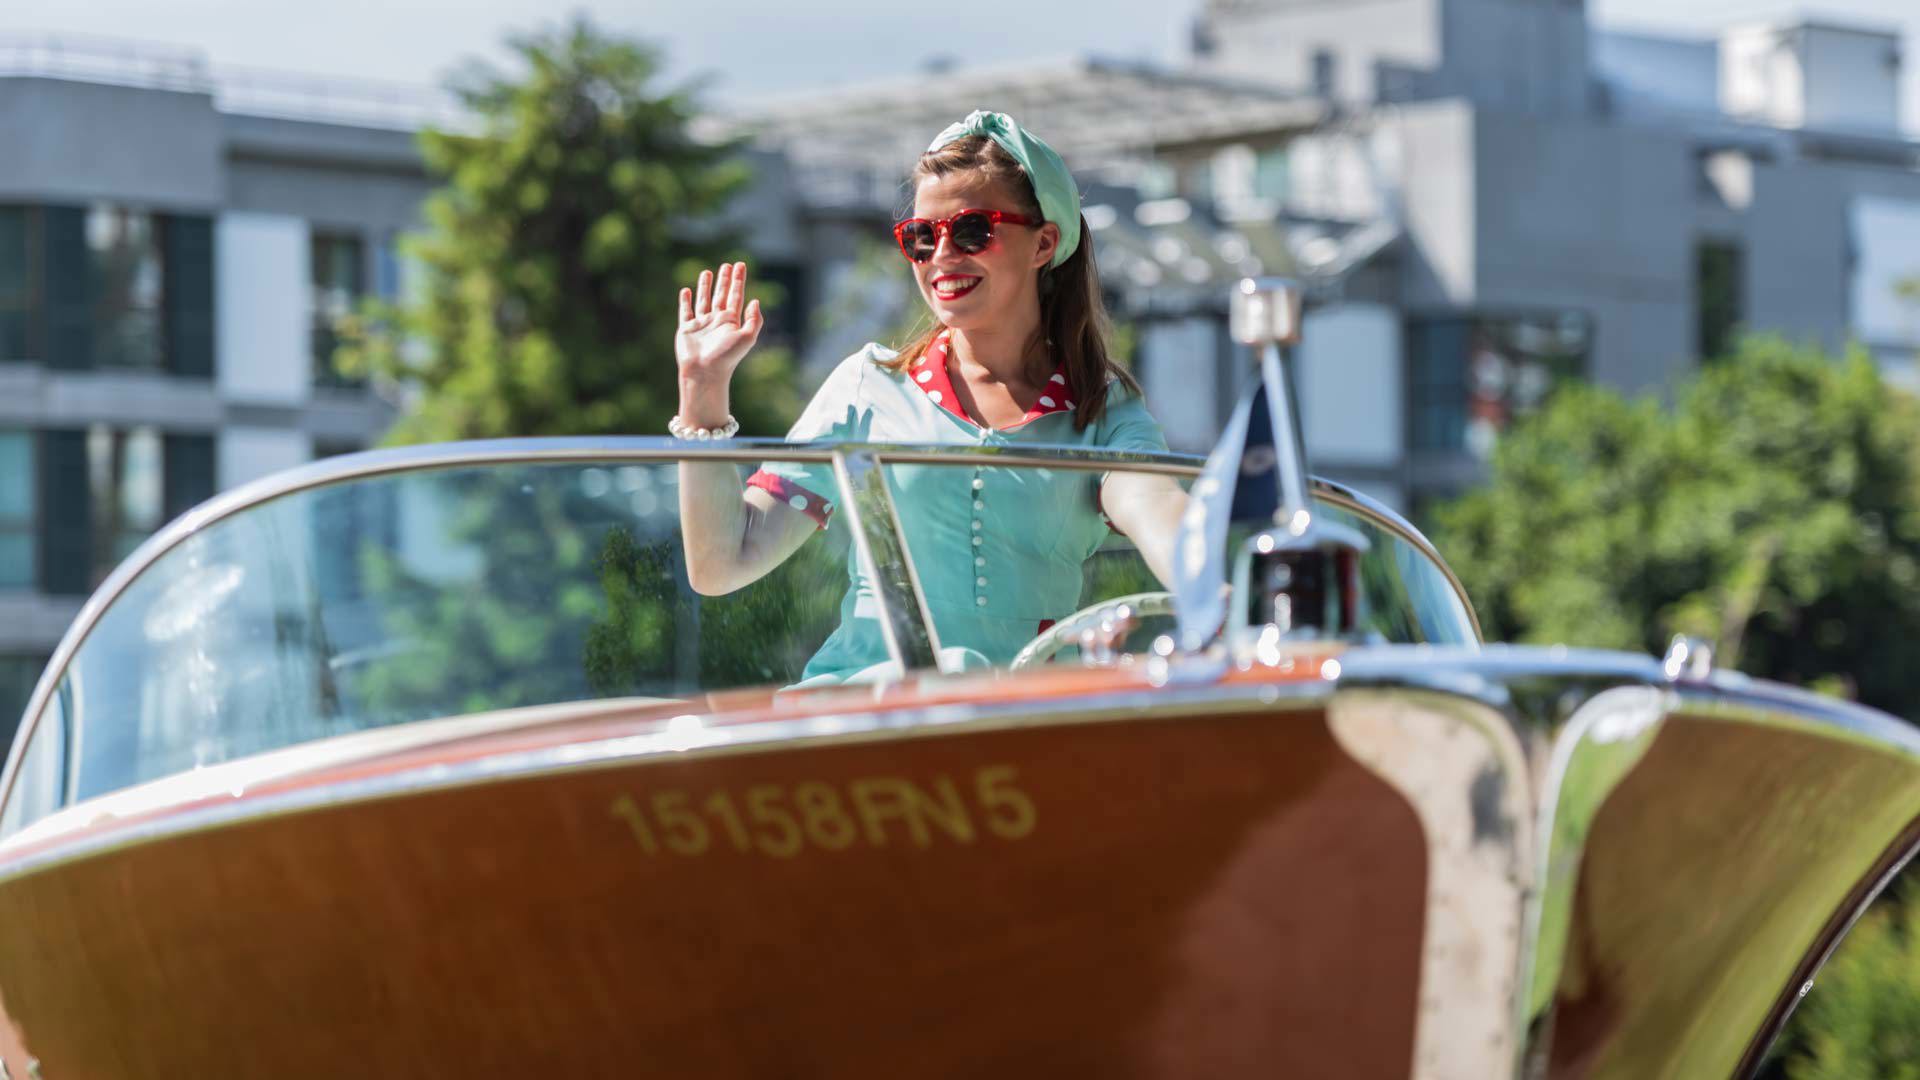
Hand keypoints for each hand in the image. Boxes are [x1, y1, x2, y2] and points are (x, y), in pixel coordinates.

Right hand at [676, 262, 763, 383]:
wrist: (705, 372)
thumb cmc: (727, 357)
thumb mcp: (747, 337)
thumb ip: (753, 320)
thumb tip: (755, 301)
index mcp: (732, 321)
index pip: (736, 296)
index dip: (738, 280)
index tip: (740, 265)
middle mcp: (717, 321)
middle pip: (722, 295)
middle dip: (725, 280)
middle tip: (727, 265)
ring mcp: (701, 324)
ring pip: (704, 300)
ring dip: (705, 286)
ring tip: (707, 272)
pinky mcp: (686, 329)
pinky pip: (685, 311)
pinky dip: (685, 301)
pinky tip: (686, 291)